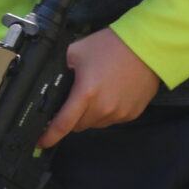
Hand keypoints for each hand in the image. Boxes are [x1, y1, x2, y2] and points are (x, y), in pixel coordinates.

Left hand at [38, 28, 160, 148]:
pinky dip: (106, 111)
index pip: (62, 124)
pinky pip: (112, 119)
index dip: (49, 136)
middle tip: (75, 98)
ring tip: (96, 91)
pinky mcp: (132, 114)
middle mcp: (102, 108)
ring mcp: (119, 113)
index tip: (41, 142)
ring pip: (95, 123)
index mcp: (85, 93)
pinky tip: (110, 93)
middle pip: (78, 125)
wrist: (147, 46)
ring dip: (90, 114)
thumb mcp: (77, 51)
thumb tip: (50, 80)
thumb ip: (61, 67)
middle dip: (72, 116)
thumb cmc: (112, 46)